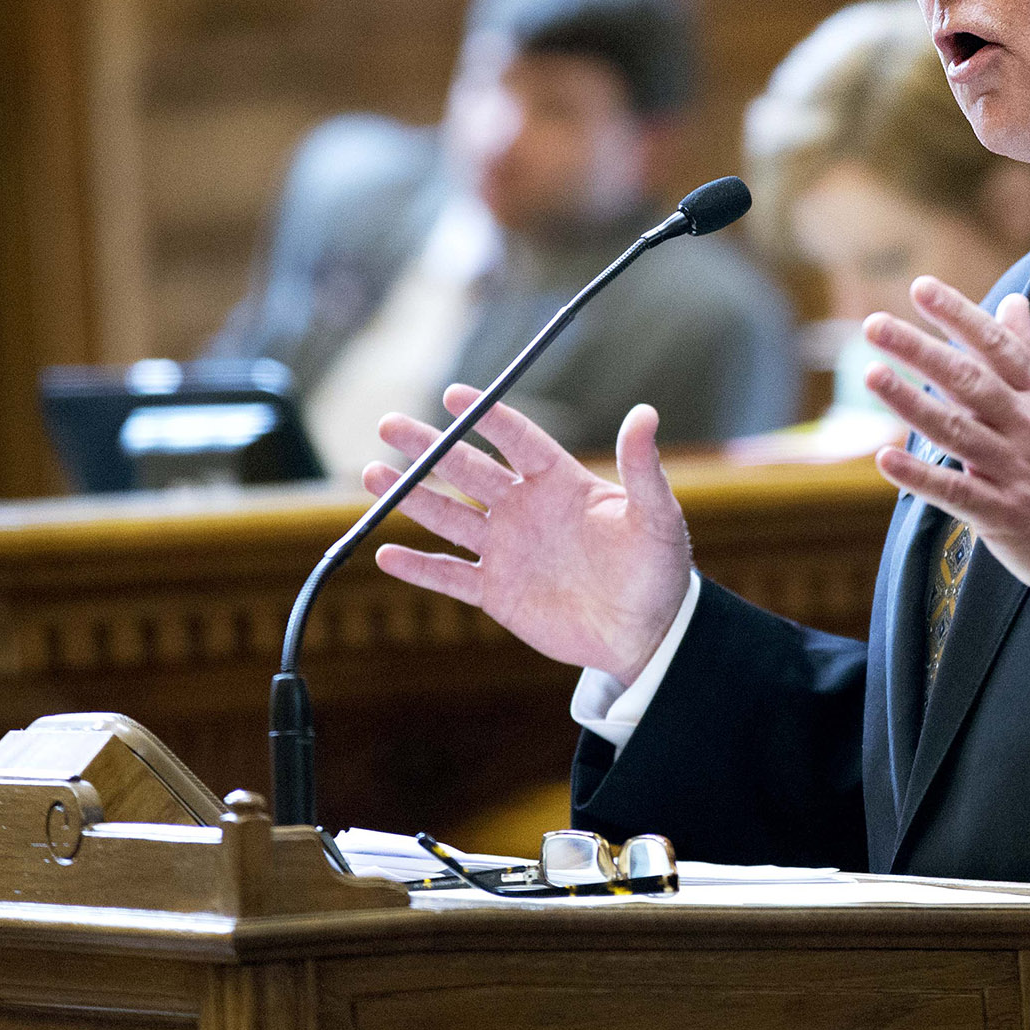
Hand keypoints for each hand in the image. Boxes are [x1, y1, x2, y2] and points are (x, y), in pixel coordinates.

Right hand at [364, 386, 693, 684]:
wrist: (645, 632)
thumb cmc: (658, 569)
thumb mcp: (656, 516)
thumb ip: (642, 467)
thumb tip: (646, 412)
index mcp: (560, 482)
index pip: (516, 440)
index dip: (485, 417)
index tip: (454, 396)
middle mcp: (525, 509)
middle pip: (467, 470)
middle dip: (428, 448)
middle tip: (389, 424)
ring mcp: (507, 550)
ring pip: (449, 517)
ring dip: (411, 497)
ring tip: (371, 473)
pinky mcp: (497, 592)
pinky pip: (450, 576)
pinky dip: (419, 568)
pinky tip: (386, 553)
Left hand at [864, 276, 1029, 605]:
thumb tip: (1011, 304)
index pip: (997, 346)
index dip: (958, 315)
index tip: (920, 288)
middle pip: (969, 380)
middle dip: (919, 350)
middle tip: (874, 324)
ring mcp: (1016, 471)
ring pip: (956, 430)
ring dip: (909, 402)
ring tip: (870, 374)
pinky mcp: (1004, 514)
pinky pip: (956, 492)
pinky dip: (920, 477)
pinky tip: (885, 458)